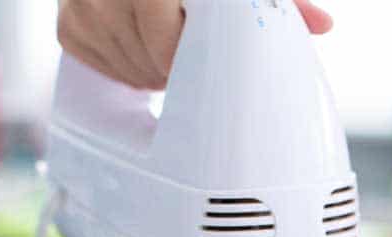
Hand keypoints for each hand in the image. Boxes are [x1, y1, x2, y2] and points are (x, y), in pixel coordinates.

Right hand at [58, 0, 332, 89]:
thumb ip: (279, 0)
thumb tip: (322, 25)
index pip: (166, 20)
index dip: (187, 52)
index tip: (206, 67)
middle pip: (152, 51)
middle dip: (178, 67)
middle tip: (193, 61)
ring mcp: (85, 3)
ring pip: (129, 65)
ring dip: (156, 73)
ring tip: (170, 54)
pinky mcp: (68, 24)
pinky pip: (99, 65)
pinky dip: (126, 69)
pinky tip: (141, 51)